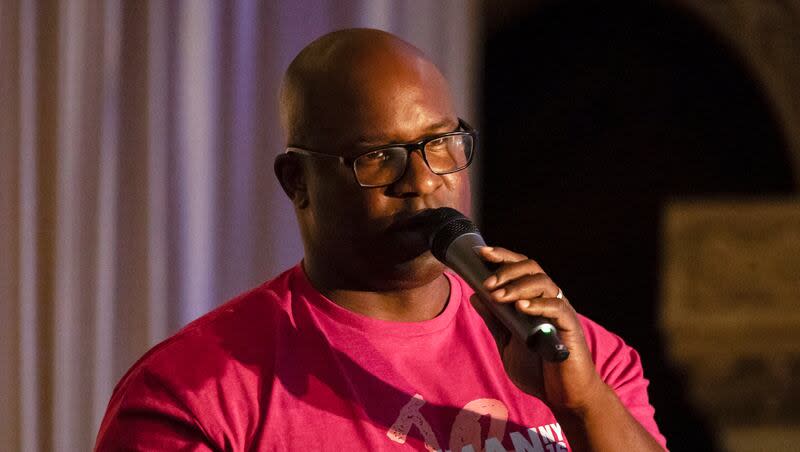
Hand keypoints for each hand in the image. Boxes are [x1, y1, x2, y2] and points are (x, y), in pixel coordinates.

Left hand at [471, 246, 609, 414]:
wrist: (564, 397)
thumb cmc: (539, 370)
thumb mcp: (508, 343)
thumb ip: (495, 320)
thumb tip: (475, 296)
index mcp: (535, 299)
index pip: (520, 268)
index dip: (502, 256)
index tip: (481, 253)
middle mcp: (550, 299)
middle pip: (532, 267)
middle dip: (506, 270)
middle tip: (488, 284)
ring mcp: (561, 312)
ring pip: (544, 283)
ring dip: (517, 286)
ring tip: (498, 295)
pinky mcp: (571, 328)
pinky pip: (557, 308)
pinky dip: (538, 304)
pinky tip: (521, 307)